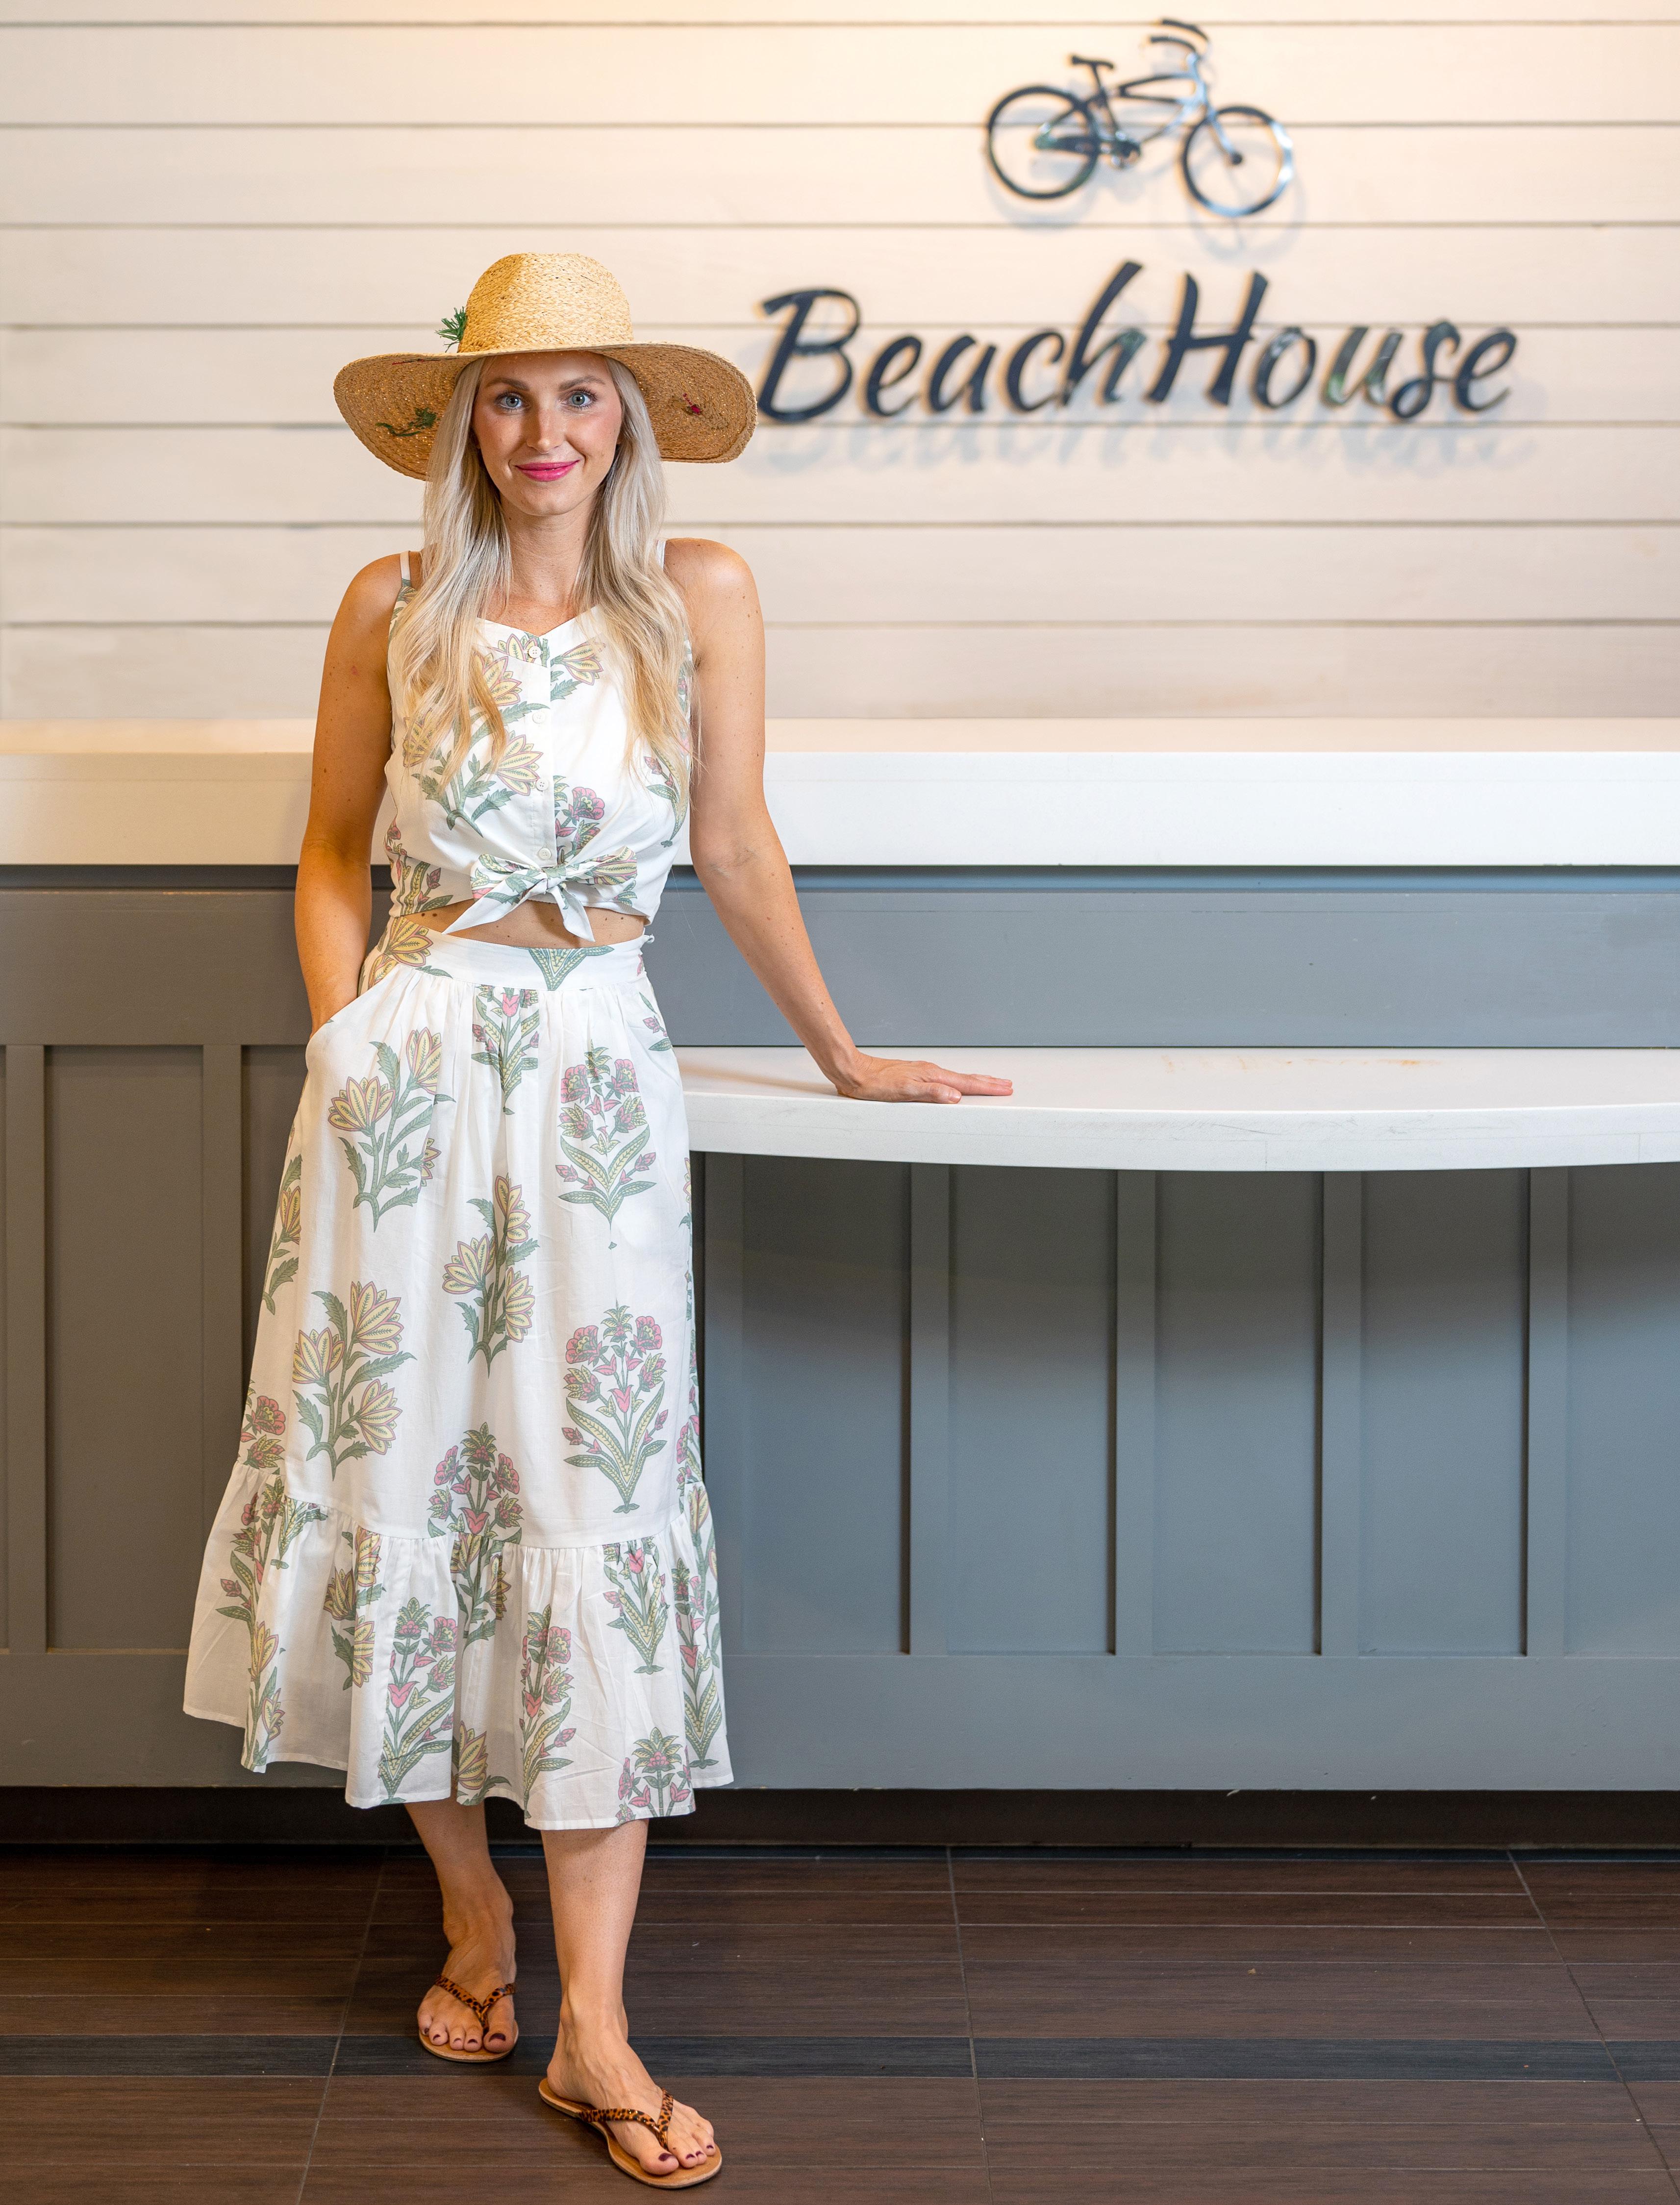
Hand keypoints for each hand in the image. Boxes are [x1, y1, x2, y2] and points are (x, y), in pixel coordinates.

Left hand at [828, 1054, 1013, 1105]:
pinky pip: (945, 1078)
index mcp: (931, 1076)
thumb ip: (931, 1093)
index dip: (987, 1087)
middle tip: (1006, 1084)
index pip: (965, 1083)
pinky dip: (959, 1081)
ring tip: (989, 1082)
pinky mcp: (915, 1075)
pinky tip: (957, 1084)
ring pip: (957, 1077)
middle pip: (965, 1078)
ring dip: (975, 1080)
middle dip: (987, 1082)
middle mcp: (930, 1072)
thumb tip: (955, 1096)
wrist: (854, 1072)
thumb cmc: (874, 1084)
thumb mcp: (904, 1092)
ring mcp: (923, 1072)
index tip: (1004, 1088)